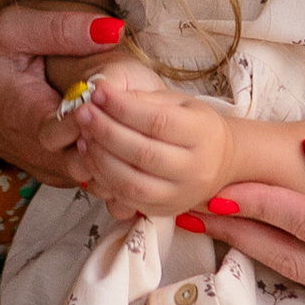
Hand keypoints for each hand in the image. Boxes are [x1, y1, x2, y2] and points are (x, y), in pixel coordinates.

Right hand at [0, 6, 126, 186]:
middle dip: (125, 127)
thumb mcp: (12, 32)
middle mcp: (47, 156)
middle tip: (134, 97)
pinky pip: (96, 174)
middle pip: (106, 157)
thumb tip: (114, 29)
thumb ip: (63, 29)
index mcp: (35, 121)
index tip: (117, 84)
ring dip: (121, 140)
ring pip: (106, 171)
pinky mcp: (58, 176)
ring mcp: (53, 172)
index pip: (89, 129)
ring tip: (127, 109)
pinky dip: (110, 152)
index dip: (110, 108)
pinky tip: (114, 124)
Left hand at [73, 63, 233, 220]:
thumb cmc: (193, 125)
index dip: (122, 107)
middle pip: (143, 153)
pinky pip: (128, 200)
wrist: (220, 161)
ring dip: (100, 159)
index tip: (99, 93)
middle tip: (83, 113)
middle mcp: (195, 168)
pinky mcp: (164, 211)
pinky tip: (91, 158)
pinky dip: (104, 179)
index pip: (157, 122)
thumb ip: (144, 99)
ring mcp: (180, 194)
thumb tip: (105, 95)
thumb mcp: (178, 102)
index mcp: (202, 133)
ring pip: (132, 183)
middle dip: (106, 131)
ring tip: (83, 136)